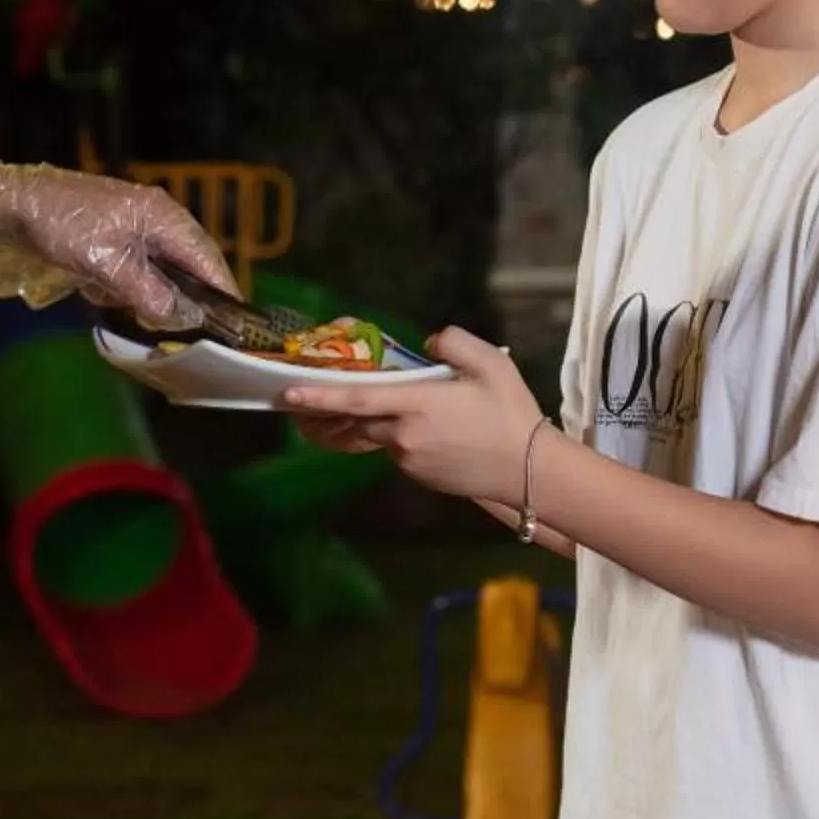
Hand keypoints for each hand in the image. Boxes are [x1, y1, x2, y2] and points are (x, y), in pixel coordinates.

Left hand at [0, 136, 233, 329]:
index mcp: (162, 216)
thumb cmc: (61, 225)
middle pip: (188, 264)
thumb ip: (146, 293)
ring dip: (143, 292)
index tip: (236, 320)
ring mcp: (135, 225)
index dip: (223, 289)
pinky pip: (133, 268)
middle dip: (182, 296)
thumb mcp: (106, 265)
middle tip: (182, 327)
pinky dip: (120, 284)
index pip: (206, 257)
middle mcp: (157, 217)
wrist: (13, 202)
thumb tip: (180, 317)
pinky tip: (95, 288)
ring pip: (159, 270)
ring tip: (116, 299)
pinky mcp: (115, 235)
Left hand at [278, 328, 549, 503]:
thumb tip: (428, 343)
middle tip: (315, 396)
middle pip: (359, 418)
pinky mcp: (418, 477)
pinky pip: (397, 451)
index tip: (288, 392)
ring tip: (402, 408)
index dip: (320, 395)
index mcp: (417, 405)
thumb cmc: (511, 413)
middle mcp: (404, 436)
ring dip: (377, 420)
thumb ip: (453, 342)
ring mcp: (409, 460)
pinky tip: (432, 430)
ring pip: (379, 435)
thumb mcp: (491, 363)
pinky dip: (399, 437)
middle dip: (336, 408)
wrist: (531, 471)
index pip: (357, 398)